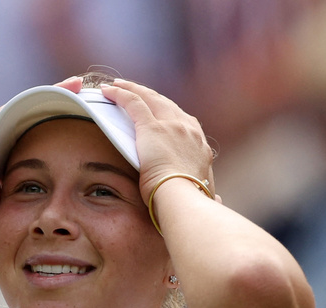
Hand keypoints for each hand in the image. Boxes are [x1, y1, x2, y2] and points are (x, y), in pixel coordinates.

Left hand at [100, 79, 215, 202]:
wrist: (184, 200)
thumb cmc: (192, 203)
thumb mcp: (206, 194)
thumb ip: (209, 193)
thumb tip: (217, 200)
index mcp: (200, 145)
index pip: (184, 122)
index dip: (169, 114)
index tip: (159, 113)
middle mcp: (189, 129)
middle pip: (166, 104)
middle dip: (150, 96)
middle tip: (135, 92)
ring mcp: (171, 125)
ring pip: (149, 98)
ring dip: (133, 89)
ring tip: (119, 86)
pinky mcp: (151, 128)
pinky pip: (133, 103)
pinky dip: (120, 94)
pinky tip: (108, 90)